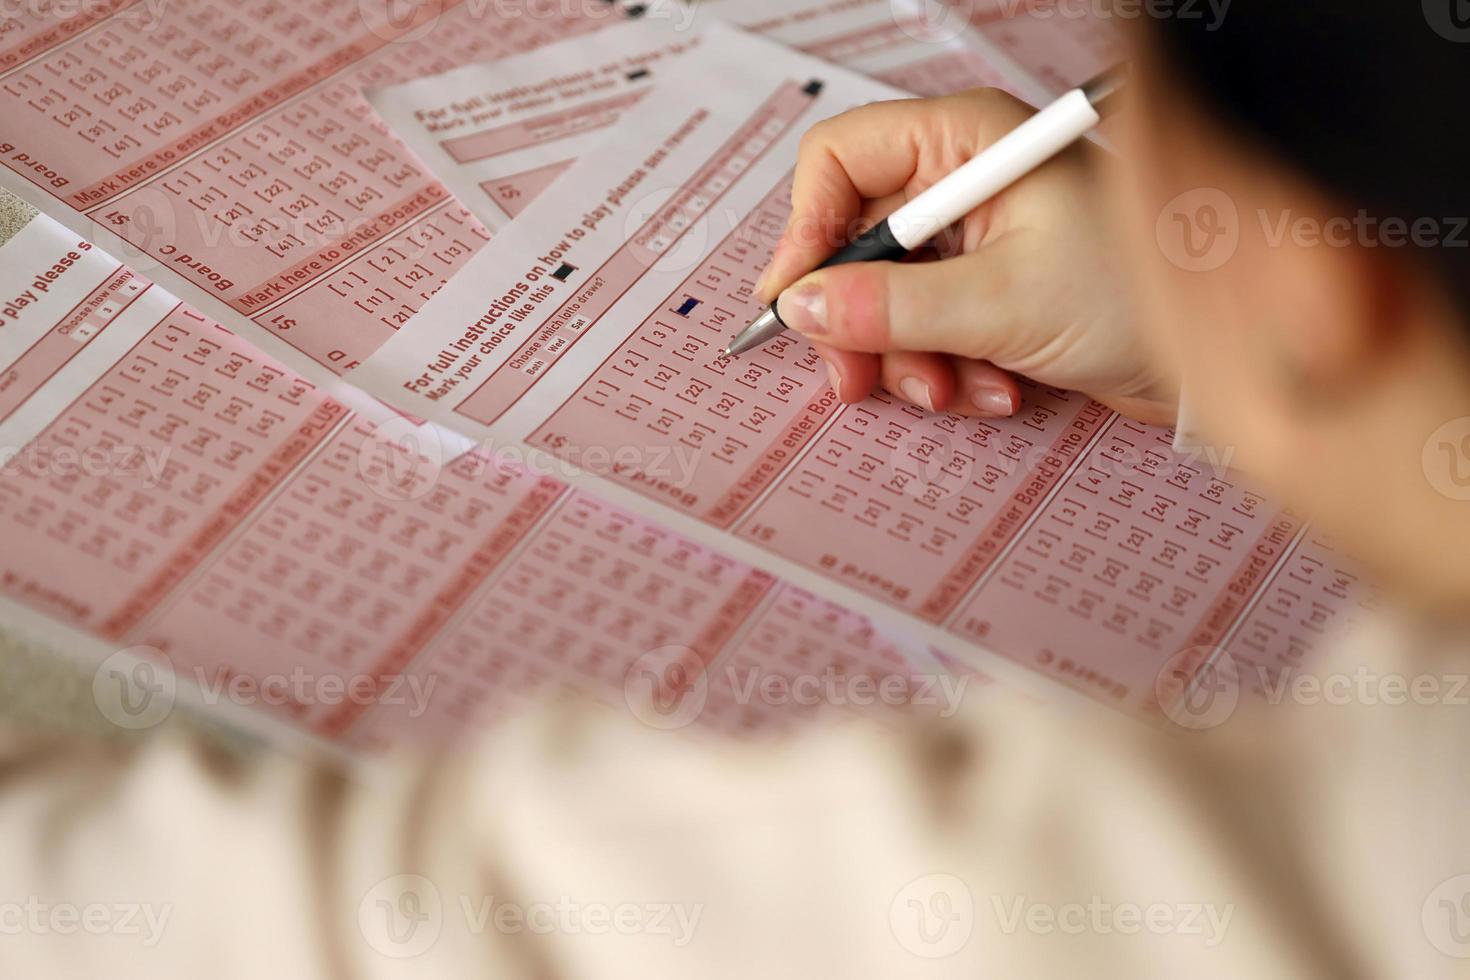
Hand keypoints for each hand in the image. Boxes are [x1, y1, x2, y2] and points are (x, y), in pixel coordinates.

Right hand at [758, 88, 1176, 423]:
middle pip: (852, 240)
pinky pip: (923, 328)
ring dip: (907, 358)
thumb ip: (890, 307)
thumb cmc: (1137, 297)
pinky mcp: (985, 289)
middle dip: (857, 319)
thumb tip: (804, 307)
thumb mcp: (1000, 304)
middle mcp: (961, 180)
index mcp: (965, 142)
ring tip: (954, 390)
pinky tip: (993, 389)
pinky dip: (945, 368)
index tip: (796, 302)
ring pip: (882, 295)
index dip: (806, 230)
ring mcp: (972, 238)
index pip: (839, 158)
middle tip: (854, 378)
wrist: (1215, 361)